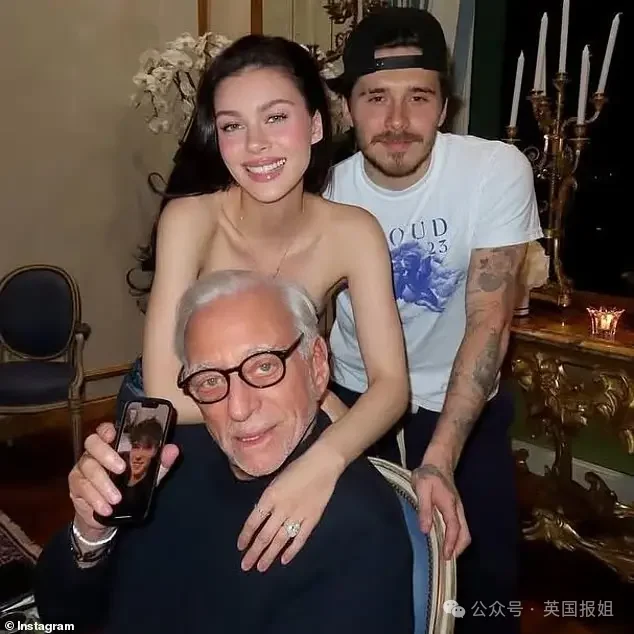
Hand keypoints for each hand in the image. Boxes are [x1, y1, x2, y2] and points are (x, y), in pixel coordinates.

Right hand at [69, 422, 178, 538]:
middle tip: (121, 469)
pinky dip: (95, 499)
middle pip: (92, 444)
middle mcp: (94, 453)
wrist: (110, 514)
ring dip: (103, 484)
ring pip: (87, 468)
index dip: (107, 429)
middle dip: (106, 455)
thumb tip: (173, 450)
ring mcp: (83, 469)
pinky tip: (106, 508)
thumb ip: (159, 463)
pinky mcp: (76, 487)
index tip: (114, 434)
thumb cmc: (129, 487)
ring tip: (117, 498)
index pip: (105, 429)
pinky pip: (82, 489)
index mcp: (112, 445)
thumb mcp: (148, 475)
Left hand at [237, 443, 343, 571]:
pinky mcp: (312, 519)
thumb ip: (268, 500)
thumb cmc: (297, 468)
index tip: (240, 547)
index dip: (245, 536)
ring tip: (260, 568)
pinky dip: (292, 551)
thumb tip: (259, 518)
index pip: (253, 521)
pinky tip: (284, 560)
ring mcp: (297, 516)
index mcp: (270, 497)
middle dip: (254, 552)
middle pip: (264, 535)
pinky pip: (300, 538)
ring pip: (280, 540)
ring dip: (269, 555)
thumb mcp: (276, 481)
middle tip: (245, 566)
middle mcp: (281, 509)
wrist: (322, 464)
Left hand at [412, 449, 470, 559]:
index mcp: (450, 505)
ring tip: (446, 555)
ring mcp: (458, 509)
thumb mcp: (421, 488)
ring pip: (464, 531)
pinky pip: (460, 527)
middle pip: (465, 534)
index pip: (454, 529)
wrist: (438, 462)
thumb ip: (424, 509)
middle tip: (446, 561)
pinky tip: (445, 542)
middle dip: (458, 549)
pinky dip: (455, 538)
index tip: (446, 557)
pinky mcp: (455, 509)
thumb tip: (425, 530)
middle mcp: (458, 509)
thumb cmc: (427, 475)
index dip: (451, 544)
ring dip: (457, 544)